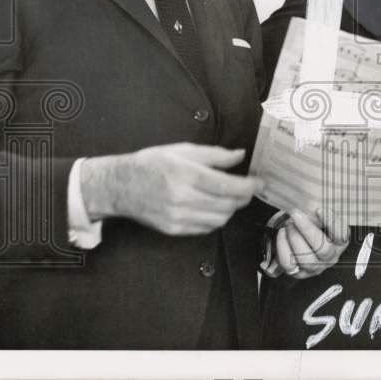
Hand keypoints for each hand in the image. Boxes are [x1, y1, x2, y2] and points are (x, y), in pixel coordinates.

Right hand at [80, 143, 262, 234]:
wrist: (120, 186)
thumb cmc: (152, 163)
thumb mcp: (183, 150)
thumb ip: (215, 154)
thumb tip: (241, 155)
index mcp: (186, 175)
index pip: (228, 186)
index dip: (250, 186)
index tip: (260, 181)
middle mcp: (183, 199)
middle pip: (228, 205)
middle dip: (244, 197)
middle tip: (249, 188)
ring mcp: (178, 217)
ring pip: (220, 219)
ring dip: (232, 209)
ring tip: (232, 196)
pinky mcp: (174, 230)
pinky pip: (206, 228)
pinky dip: (216, 218)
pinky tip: (215, 207)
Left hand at [272, 208, 349, 278]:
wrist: (298, 234)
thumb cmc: (313, 222)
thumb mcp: (320, 213)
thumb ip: (320, 208)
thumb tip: (314, 204)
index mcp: (341, 241)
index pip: (342, 235)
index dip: (331, 222)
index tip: (319, 209)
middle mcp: (330, 257)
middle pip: (323, 250)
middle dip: (307, 230)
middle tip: (296, 215)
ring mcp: (314, 267)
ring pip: (305, 259)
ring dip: (294, 238)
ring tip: (289, 224)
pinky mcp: (298, 272)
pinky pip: (288, 264)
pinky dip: (283, 247)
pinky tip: (282, 234)